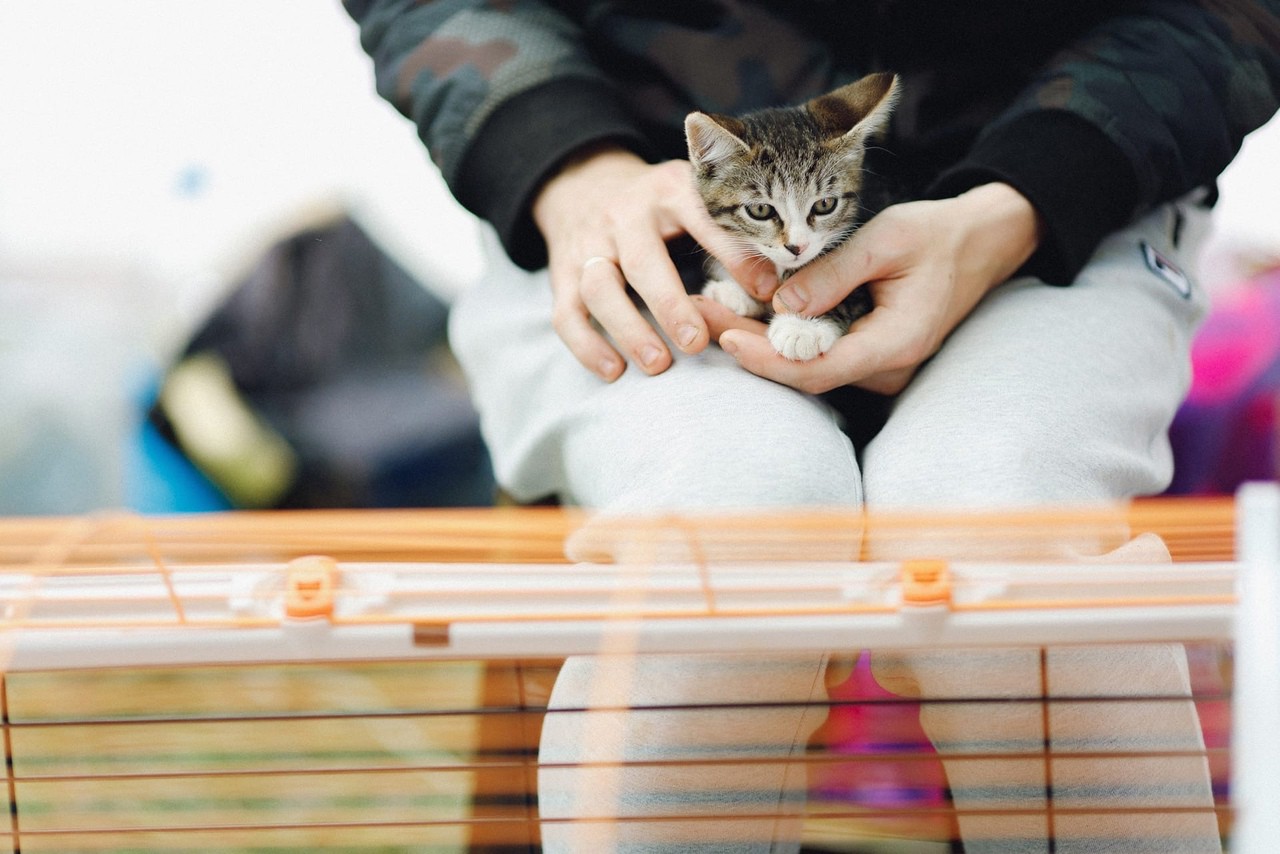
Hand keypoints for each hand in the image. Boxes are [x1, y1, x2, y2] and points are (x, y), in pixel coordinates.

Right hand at [532, 145, 772, 380]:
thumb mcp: (696, 200)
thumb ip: (731, 236)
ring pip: (599, 288)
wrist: (585, 185)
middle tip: (696, 342)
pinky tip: (614, 371)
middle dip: (669, 304)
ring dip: (628, 329)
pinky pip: (566, 314)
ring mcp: (588, 245)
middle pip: (642, 261)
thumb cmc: (661, 208)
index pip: (701, 218)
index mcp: (669, 191)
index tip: (765, 291)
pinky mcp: (562, 274)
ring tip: (658, 364)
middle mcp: (623, 215)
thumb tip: (776, 287)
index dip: (732, 255)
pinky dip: (587, 346)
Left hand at [712, 183, 1043, 394]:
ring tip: (710, 307)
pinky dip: (780, 335)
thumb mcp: (886, 240)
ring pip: (806, 365)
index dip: (767, 359)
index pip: (818, 369)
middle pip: (803, 372)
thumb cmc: (936, 234)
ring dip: (759, 339)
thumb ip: (834, 274)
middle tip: (698, 312)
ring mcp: (878, 366)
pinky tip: (744, 311)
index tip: (724, 337)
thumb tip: (779, 304)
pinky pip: (818, 353)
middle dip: (748, 345)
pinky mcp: (868, 354)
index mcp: (895, 343)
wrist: (980, 243)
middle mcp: (886, 367)